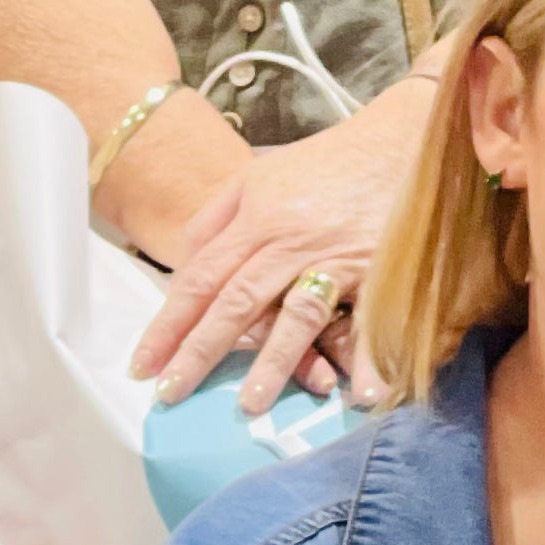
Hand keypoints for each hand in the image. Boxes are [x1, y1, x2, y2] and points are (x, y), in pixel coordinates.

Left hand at [129, 89, 431, 413]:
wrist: (401, 138)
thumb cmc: (327, 161)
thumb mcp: (258, 176)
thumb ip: (216, 219)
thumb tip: (185, 262)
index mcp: (256, 220)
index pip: (201, 280)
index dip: (169, 324)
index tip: (143, 365)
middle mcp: (290, 242)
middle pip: (236, 303)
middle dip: (199, 352)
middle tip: (170, 395)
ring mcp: (336, 257)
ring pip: (296, 314)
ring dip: (273, 363)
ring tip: (249, 405)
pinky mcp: (380, 268)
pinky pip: (370, 318)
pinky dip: (369, 357)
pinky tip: (361, 393)